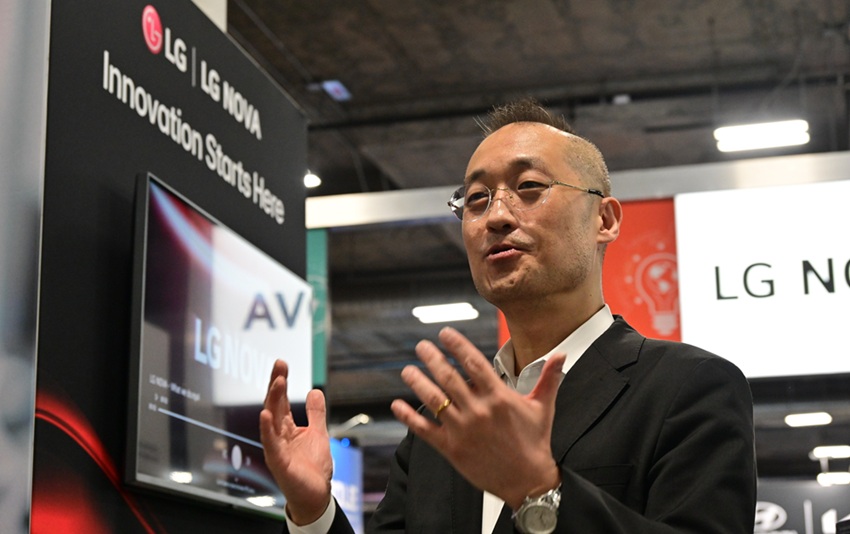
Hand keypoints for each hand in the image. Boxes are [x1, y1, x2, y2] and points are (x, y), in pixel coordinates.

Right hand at [259, 360, 331, 524]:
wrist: (315, 495)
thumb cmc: (313, 468)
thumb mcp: (318, 433)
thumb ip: (315, 414)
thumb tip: (315, 391)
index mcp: (287, 428)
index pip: (281, 400)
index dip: (281, 381)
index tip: (281, 364)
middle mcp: (278, 436)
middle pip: (275, 405)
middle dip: (276, 384)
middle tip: (279, 365)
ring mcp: (276, 448)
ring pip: (271, 420)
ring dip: (273, 400)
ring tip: (277, 382)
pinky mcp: (278, 461)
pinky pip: (270, 443)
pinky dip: (266, 428)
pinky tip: (265, 414)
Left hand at [390, 327, 563, 508]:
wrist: (528, 481)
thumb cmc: (535, 443)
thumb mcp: (543, 408)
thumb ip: (548, 378)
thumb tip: (561, 354)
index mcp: (499, 398)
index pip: (473, 363)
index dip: (457, 345)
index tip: (444, 333)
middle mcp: (478, 411)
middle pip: (448, 377)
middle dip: (432, 358)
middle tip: (421, 346)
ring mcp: (463, 430)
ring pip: (434, 400)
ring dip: (417, 382)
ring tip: (407, 370)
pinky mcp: (452, 449)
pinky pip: (425, 430)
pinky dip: (409, 417)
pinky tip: (398, 405)